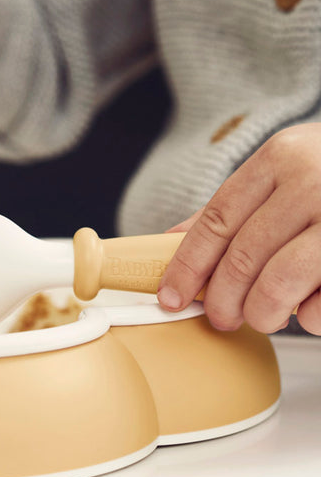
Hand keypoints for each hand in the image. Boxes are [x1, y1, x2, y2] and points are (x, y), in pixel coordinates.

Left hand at [157, 123, 320, 334]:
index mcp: (282, 158)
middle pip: (242, 258)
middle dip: (222, 301)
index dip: (187, 266)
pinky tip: (308, 310)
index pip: (216, 221)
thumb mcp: (285, 173)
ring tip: (262, 317)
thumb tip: (169, 242)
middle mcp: (316, 179)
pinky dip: (309, 318)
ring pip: (279, 283)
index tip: (171, 297)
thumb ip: (233, 208)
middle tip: (220, 318)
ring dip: (261, 313)